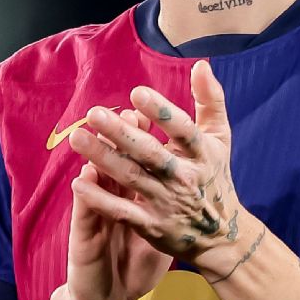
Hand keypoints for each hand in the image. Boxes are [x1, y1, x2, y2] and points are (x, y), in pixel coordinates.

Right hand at [60, 109, 171, 299]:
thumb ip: (164, 198)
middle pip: (116, 162)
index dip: (139, 137)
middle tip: (119, 114)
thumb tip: (183, 171)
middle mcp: (111, 199)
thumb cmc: (132, 260)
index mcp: (130, 194)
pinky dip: (86, 199)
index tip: (143, 114)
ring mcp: (96, 217)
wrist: (106, 297)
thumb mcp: (152, 228)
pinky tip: (81, 183)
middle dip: (118, 138)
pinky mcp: (84, 240)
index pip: (135, 158)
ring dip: (96, 158)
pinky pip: (86, 218)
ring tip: (95, 135)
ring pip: (97, 183)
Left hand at [69, 60, 250, 277]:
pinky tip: (78, 182)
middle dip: (121, 134)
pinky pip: (123, 212)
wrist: (222, 236)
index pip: (183, 130)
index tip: (136, 93)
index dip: (161, 112)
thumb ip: (210, 100)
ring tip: (78, 138)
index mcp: (203, 153)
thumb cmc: (215, 177)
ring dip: (103, 158)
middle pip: (150, 154)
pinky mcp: (152, 227)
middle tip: (94, 113)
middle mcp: (184, 178)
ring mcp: (167, 203)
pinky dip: (101, 199)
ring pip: (131, 179)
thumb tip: (201, 64)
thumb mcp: (220, 138)